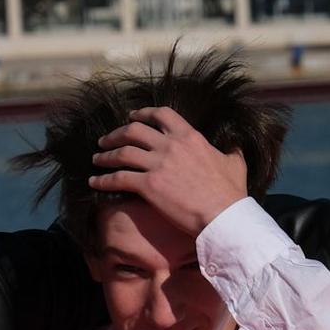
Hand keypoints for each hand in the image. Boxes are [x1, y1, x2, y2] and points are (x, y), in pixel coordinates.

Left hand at [88, 107, 247, 234]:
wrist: (223, 216)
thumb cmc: (230, 192)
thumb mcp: (235, 163)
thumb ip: (231, 150)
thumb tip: (234, 146)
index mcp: (189, 136)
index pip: (161, 115)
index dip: (142, 114)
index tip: (131, 117)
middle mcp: (170, 145)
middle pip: (134, 131)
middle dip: (116, 134)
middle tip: (106, 140)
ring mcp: (158, 164)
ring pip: (122, 153)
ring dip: (105, 155)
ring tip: (97, 159)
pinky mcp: (149, 185)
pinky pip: (119, 179)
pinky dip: (103, 180)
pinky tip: (95, 182)